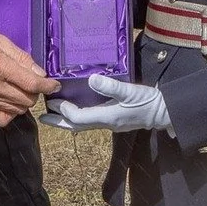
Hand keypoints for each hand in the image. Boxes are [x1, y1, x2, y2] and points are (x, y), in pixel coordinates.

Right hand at [0, 24, 57, 126]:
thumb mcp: (0, 40)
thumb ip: (22, 58)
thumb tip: (40, 73)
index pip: (32, 84)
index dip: (48, 86)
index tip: (54, 85)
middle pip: (27, 100)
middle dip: (36, 92)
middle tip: (33, 82)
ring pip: (17, 110)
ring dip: (25, 102)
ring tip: (21, 90)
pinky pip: (1, 119)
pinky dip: (10, 113)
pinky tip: (10, 102)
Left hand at [41, 75, 172, 133]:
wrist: (163, 112)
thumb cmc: (148, 101)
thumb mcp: (130, 91)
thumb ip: (111, 86)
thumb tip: (92, 80)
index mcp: (107, 117)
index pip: (79, 118)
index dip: (64, 111)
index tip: (54, 101)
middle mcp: (106, 123)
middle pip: (76, 126)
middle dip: (58, 122)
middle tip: (42, 117)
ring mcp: (109, 123)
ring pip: (82, 125)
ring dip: (67, 120)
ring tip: (54, 113)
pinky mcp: (113, 120)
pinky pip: (90, 121)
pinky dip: (78, 117)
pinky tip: (76, 109)